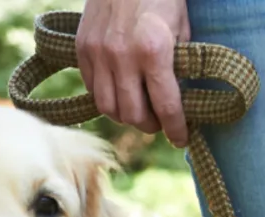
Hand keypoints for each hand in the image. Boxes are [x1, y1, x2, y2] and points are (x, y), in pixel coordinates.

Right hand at [75, 0, 191, 145]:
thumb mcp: (182, 30)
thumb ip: (179, 66)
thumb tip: (180, 101)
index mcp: (154, 51)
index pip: (166, 107)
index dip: (176, 129)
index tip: (181, 139)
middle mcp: (122, 55)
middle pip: (133, 115)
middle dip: (150, 125)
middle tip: (160, 122)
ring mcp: (98, 52)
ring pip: (109, 108)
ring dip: (126, 116)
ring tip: (139, 110)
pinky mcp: (82, 48)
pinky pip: (93, 89)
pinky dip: (108, 98)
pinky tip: (121, 91)